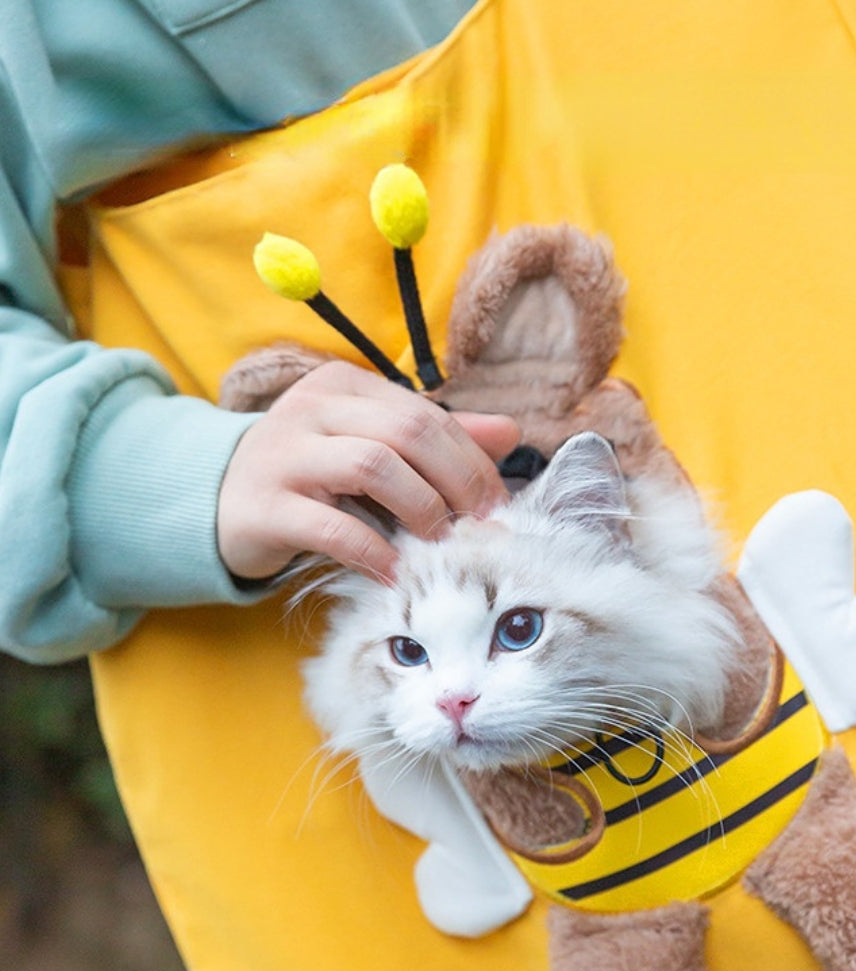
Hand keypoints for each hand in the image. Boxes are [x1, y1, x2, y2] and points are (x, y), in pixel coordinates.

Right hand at [217, 361, 519, 581]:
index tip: (497, 502)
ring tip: (440, 543)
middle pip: (406, 433)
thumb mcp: (370, 446)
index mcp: (344, 387)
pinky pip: (333, 527)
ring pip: (372, 466)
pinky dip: (374, 551)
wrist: (220, 502)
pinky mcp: (264, 506)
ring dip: (421, 508)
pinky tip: (395, 571)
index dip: (471, 459)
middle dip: (456, 481)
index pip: (425, 414)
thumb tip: (510, 433)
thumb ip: (436, 438)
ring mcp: (283, 455)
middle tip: (480, 525)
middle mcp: (312, 409)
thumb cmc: (312, 475)